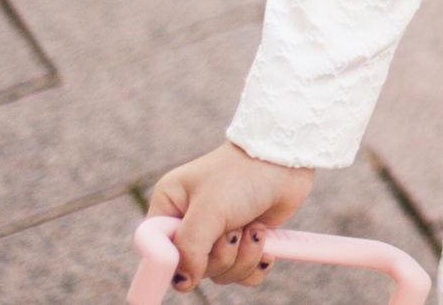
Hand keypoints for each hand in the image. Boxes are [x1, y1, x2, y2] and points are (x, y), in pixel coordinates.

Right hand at [146, 142, 313, 290]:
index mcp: (170, 208)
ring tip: (254, 228)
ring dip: (243, 257)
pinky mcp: (242, 243)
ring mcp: (217, 235)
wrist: (285, 160)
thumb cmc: (243, 175)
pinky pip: (241, 274)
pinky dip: (256, 263)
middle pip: (192, 270)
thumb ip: (191, 246)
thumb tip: (183, 283)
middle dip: (220, 256)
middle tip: (234, 230)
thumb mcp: (210, 208)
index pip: (157, 252)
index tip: (191, 266)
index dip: (172, 264)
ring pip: (220, 274)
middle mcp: (189, 224)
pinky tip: (265, 241)